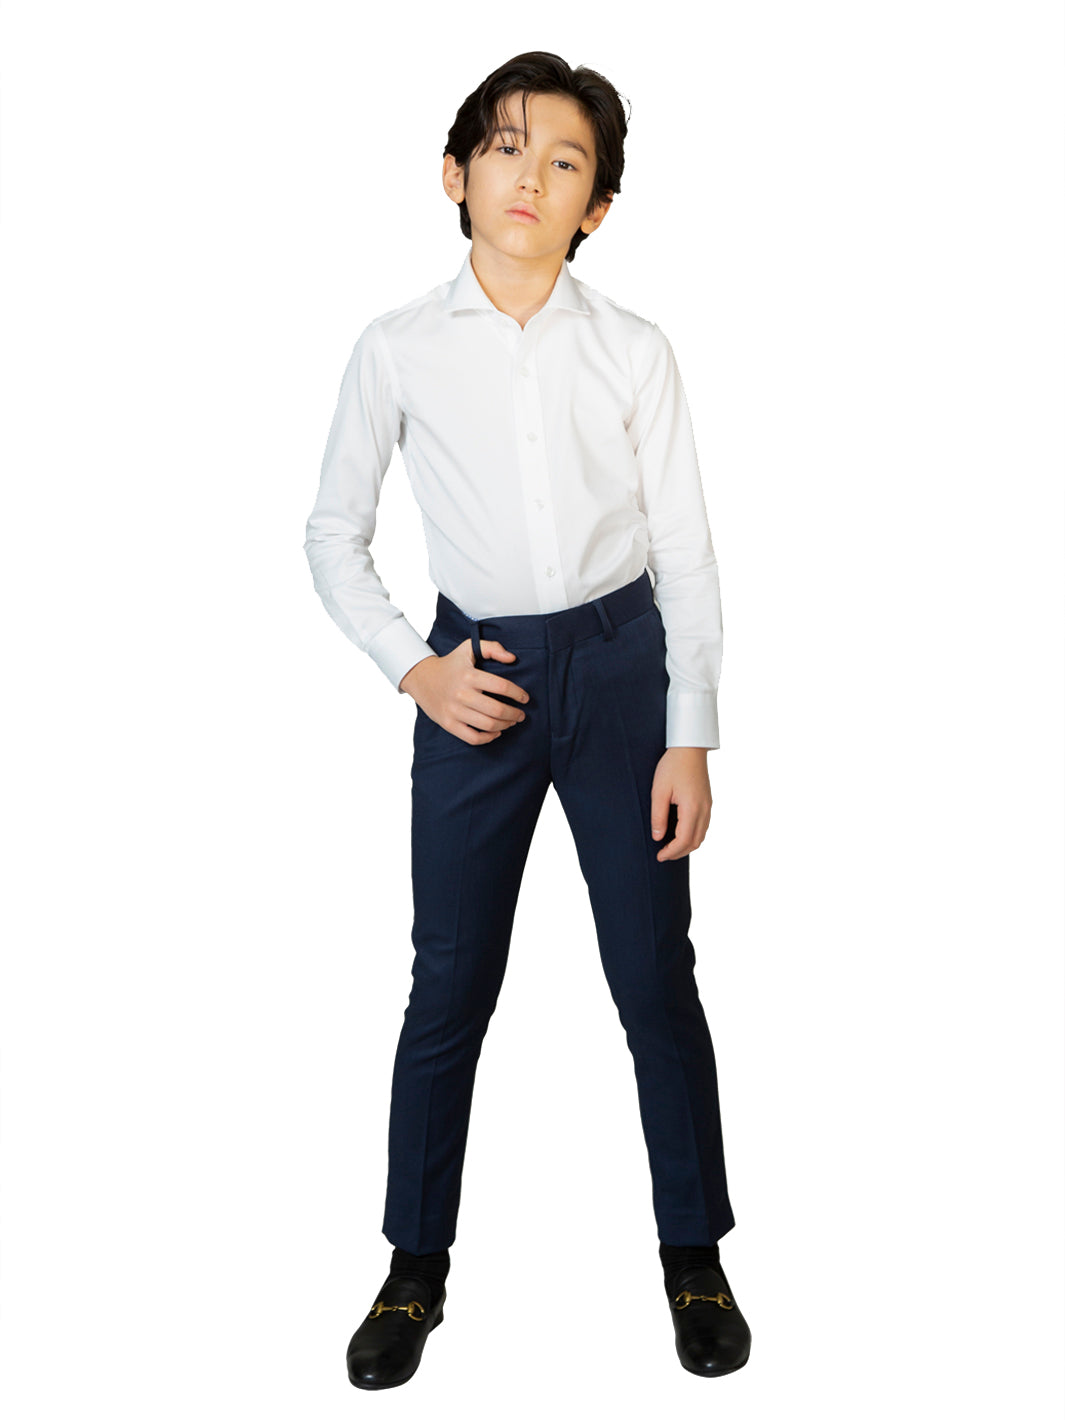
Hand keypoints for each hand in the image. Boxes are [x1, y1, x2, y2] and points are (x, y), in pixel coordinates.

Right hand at [399, 640, 528, 744]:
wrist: (421, 678)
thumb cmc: (450, 664)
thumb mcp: (468, 648)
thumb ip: (492, 647)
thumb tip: (512, 658)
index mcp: (469, 675)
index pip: (501, 687)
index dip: (518, 694)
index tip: (525, 698)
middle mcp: (461, 694)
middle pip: (497, 709)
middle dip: (514, 714)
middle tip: (521, 714)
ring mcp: (454, 711)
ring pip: (488, 725)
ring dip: (505, 725)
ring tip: (511, 722)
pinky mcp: (448, 724)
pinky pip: (473, 738)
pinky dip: (488, 738)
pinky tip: (496, 732)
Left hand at [650, 747, 711, 860]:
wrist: (690, 748)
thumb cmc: (672, 766)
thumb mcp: (659, 790)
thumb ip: (658, 816)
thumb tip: (658, 837)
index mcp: (692, 808)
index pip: (684, 840)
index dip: (671, 852)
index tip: (659, 856)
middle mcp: (704, 810)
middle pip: (695, 842)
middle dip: (679, 853)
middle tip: (663, 855)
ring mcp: (708, 806)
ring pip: (701, 836)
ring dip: (687, 845)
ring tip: (670, 847)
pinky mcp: (707, 802)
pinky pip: (703, 826)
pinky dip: (693, 835)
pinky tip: (680, 834)